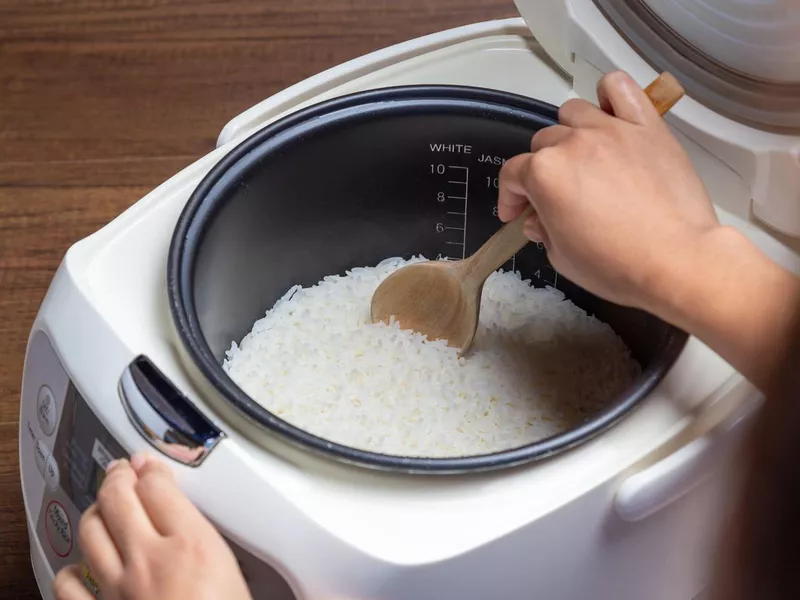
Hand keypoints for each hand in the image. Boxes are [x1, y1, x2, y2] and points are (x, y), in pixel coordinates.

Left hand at [53, 453, 252, 599]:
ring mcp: (118, 588)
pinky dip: (72, 567)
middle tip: (122, 471)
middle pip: (120, 497)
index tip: (151, 464)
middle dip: (118, 476)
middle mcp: (150, 558)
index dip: (153, 468)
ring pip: (90, 528)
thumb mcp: (241, 582)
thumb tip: (225, 548)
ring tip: (103, 506)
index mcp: (193, 545)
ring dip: (95, 510)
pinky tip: (82, 565)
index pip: (161, 486)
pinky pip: (69, 581)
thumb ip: (224, 555)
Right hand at [499, 70, 799, 390]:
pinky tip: (610, 115)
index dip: (510, 196)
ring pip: (573, 112)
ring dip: (569, 133)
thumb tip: (540, 218)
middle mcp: (572, 143)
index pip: (513, 174)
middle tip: (555, 196)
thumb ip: (543, 229)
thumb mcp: (561, 258)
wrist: (676, 261)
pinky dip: (609, 95)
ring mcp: (611, 130)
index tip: (517, 212)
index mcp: (544, 174)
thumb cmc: (616, 265)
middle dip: (541, 170)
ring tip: (582, 157)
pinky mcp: (646, 127)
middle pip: (543, 143)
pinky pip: (620, 87)